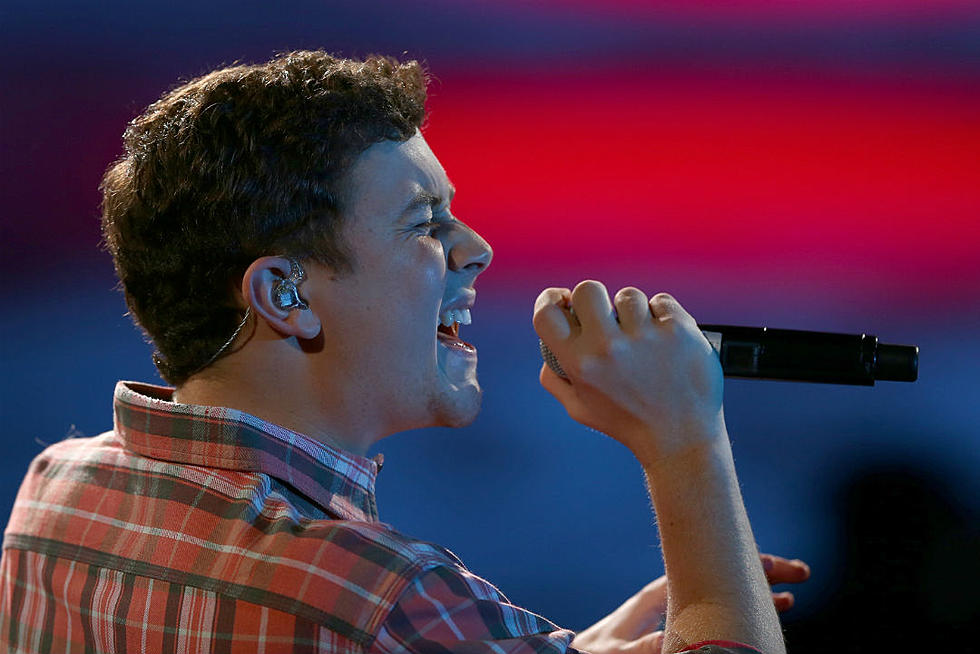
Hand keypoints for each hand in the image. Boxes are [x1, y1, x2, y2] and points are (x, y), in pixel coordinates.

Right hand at [533, 282, 723, 465]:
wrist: (682, 439)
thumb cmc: (628, 422)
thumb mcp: (580, 408)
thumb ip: (556, 377)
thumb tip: (547, 346)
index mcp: (579, 364)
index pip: (546, 314)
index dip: (549, 299)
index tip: (562, 299)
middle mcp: (608, 347)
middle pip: (588, 289)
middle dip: (595, 299)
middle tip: (608, 317)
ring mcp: (644, 336)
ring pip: (628, 296)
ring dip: (634, 312)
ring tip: (644, 340)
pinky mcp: (678, 330)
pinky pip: (662, 301)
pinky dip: (664, 316)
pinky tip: (666, 339)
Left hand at [570, 554, 809, 653]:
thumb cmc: (592, 653)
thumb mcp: (613, 650)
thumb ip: (642, 644)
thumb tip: (672, 638)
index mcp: (654, 598)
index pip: (704, 571)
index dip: (739, 566)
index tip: (772, 565)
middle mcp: (669, 601)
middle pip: (721, 578)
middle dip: (758, 576)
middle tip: (800, 573)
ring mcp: (674, 618)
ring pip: (723, 599)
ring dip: (754, 600)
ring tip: (790, 601)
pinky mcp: (676, 636)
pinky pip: (715, 622)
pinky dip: (740, 620)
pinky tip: (760, 626)